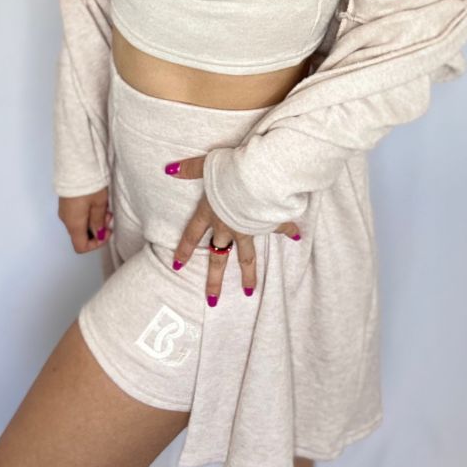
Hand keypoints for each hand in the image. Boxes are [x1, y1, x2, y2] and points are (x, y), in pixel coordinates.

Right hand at [58, 188, 113, 253]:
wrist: (76, 164)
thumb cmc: (89, 184)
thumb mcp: (99, 204)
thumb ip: (98, 222)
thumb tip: (99, 235)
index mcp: (73, 224)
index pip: (80, 247)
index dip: (95, 244)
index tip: (107, 231)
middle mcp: (66, 220)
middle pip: (81, 235)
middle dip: (97, 229)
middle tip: (108, 217)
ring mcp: (65, 210)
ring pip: (80, 224)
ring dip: (94, 220)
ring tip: (105, 207)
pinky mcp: (66, 201)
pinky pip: (77, 214)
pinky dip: (88, 213)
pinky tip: (97, 202)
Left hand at [164, 153, 300, 305]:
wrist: (259, 178)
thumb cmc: (231, 172)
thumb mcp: (207, 167)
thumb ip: (189, 169)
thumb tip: (170, 168)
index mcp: (211, 213)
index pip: (193, 235)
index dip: (184, 250)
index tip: (177, 266)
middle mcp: (228, 226)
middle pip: (219, 257)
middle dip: (214, 279)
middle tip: (212, 299)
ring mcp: (249, 228)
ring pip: (247, 257)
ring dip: (249, 274)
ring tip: (249, 291)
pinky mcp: (269, 222)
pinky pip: (280, 229)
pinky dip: (289, 231)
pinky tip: (296, 237)